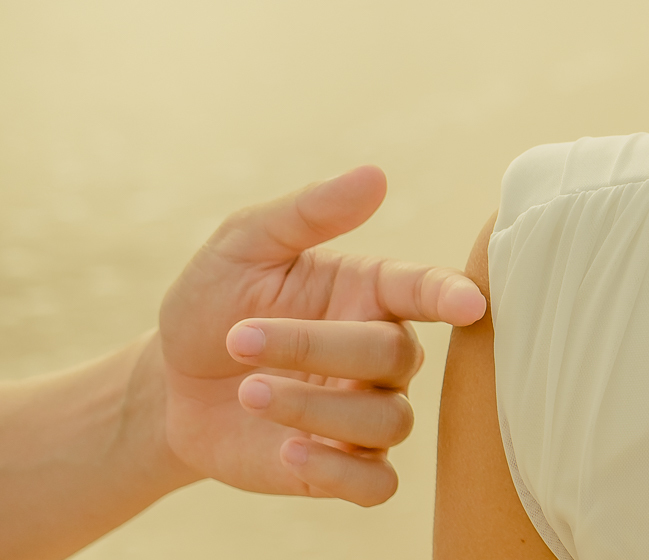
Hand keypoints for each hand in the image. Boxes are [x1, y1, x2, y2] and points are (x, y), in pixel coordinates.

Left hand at [154, 166, 486, 506]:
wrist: (171, 384)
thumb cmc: (215, 302)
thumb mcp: (245, 244)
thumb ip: (309, 212)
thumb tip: (375, 174)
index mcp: (368, 292)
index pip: (424, 291)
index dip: (449, 296)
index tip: (468, 304)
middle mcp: (380, 353)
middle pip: (394, 355)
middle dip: (316, 346)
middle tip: (242, 336)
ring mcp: (364, 413)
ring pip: (388, 421)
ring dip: (316, 408)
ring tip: (250, 392)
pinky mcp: (340, 467)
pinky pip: (376, 483)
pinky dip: (340, 472)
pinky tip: (289, 451)